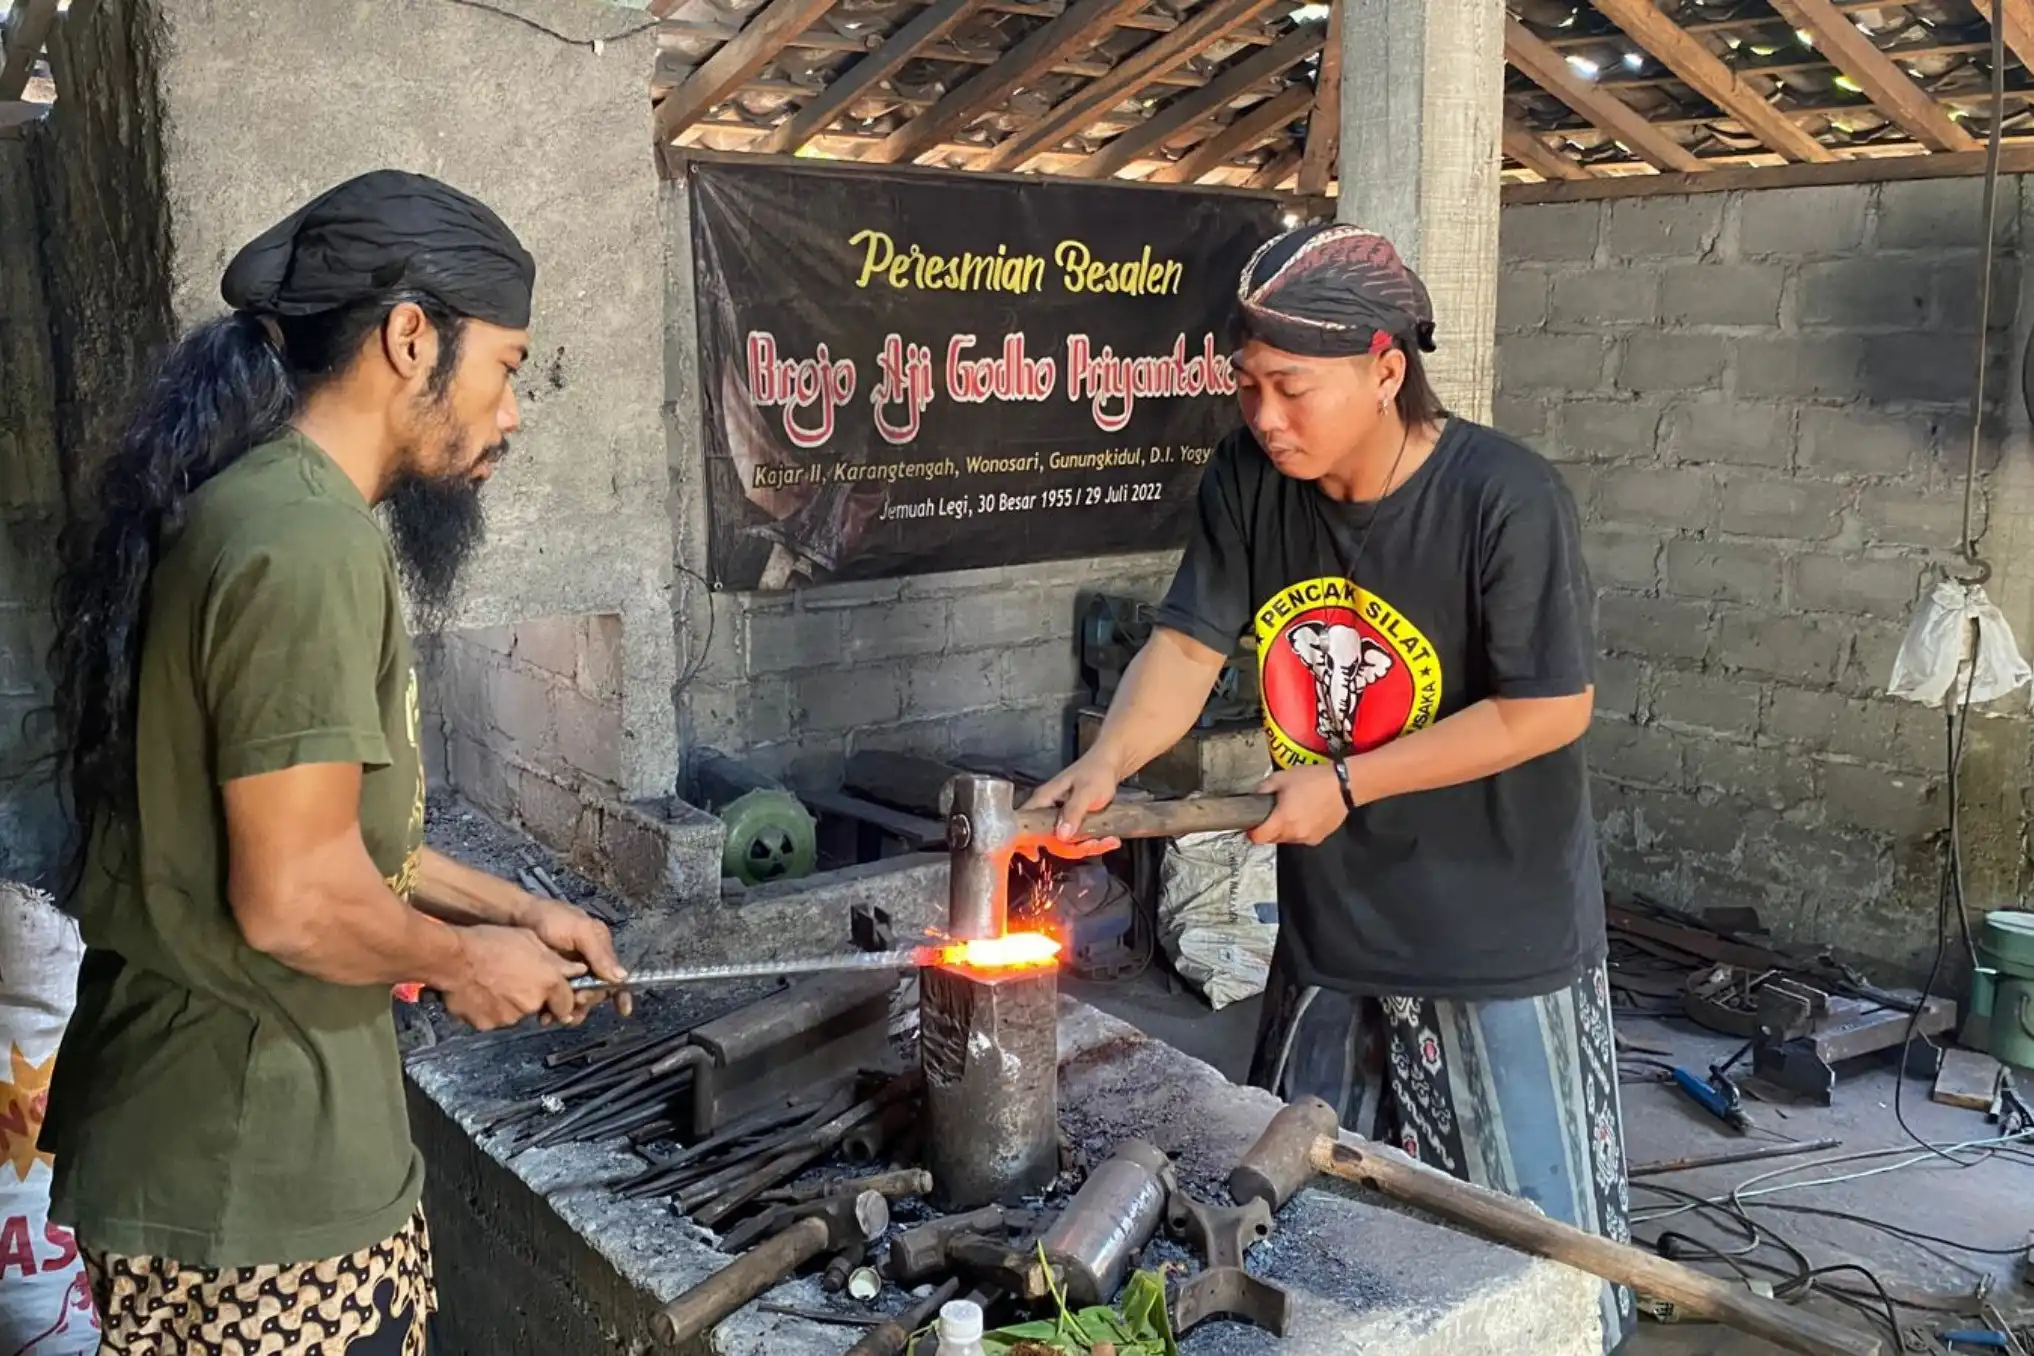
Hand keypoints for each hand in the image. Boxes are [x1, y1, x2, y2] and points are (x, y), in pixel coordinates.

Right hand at [438, 924, 585, 1031]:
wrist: (453, 958)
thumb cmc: (490, 942)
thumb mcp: (530, 940)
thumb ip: (556, 960)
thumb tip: (578, 970)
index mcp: (547, 982)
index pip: (567, 1003)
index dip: (562, 1000)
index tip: (556, 999)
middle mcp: (531, 1003)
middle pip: (538, 1007)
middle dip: (531, 998)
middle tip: (513, 980)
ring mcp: (508, 1017)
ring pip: (515, 1014)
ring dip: (509, 1004)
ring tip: (493, 983)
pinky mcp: (486, 1025)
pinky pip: (492, 1019)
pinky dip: (489, 1010)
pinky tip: (479, 993)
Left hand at [523, 897, 632, 1019]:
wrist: (516, 916)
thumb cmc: (551, 918)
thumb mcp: (578, 930)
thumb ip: (599, 954)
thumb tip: (623, 977)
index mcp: (600, 949)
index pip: (615, 976)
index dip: (621, 994)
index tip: (623, 1011)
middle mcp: (588, 963)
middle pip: (596, 991)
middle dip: (587, 999)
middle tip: (576, 999)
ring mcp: (569, 973)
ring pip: (576, 1000)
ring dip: (569, 1010)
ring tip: (557, 1015)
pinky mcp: (551, 981)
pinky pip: (557, 1001)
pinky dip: (553, 1010)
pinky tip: (545, 1016)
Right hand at [1022, 752, 1122, 839]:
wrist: (1112, 763)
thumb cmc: (1097, 772)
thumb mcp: (1087, 792)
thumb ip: (1073, 811)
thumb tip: (1060, 835)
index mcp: (1044, 799)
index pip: (1024, 823)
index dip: (1026, 842)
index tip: (1035, 856)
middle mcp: (1048, 809)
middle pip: (1049, 839)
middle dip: (1073, 847)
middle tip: (1095, 845)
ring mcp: (1060, 816)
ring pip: (1066, 841)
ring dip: (1087, 846)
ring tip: (1109, 841)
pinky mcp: (1072, 820)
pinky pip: (1077, 838)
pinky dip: (1092, 841)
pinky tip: (1109, 839)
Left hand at [1249, 763, 1350, 846]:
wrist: (1344, 785)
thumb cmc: (1314, 780)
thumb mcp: (1282, 777)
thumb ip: (1264, 788)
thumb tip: (1254, 796)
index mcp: (1283, 820)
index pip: (1258, 838)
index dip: (1252, 831)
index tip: (1252, 824)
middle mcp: (1295, 833)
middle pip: (1272, 839)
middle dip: (1269, 828)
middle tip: (1273, 812)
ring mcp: (1308, 838)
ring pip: (1287, 839)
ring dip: (1285, 829)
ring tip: (1293, 810)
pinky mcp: (1319, 838)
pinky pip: (1302, 837)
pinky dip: (1299, 829)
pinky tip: (1306, 814)